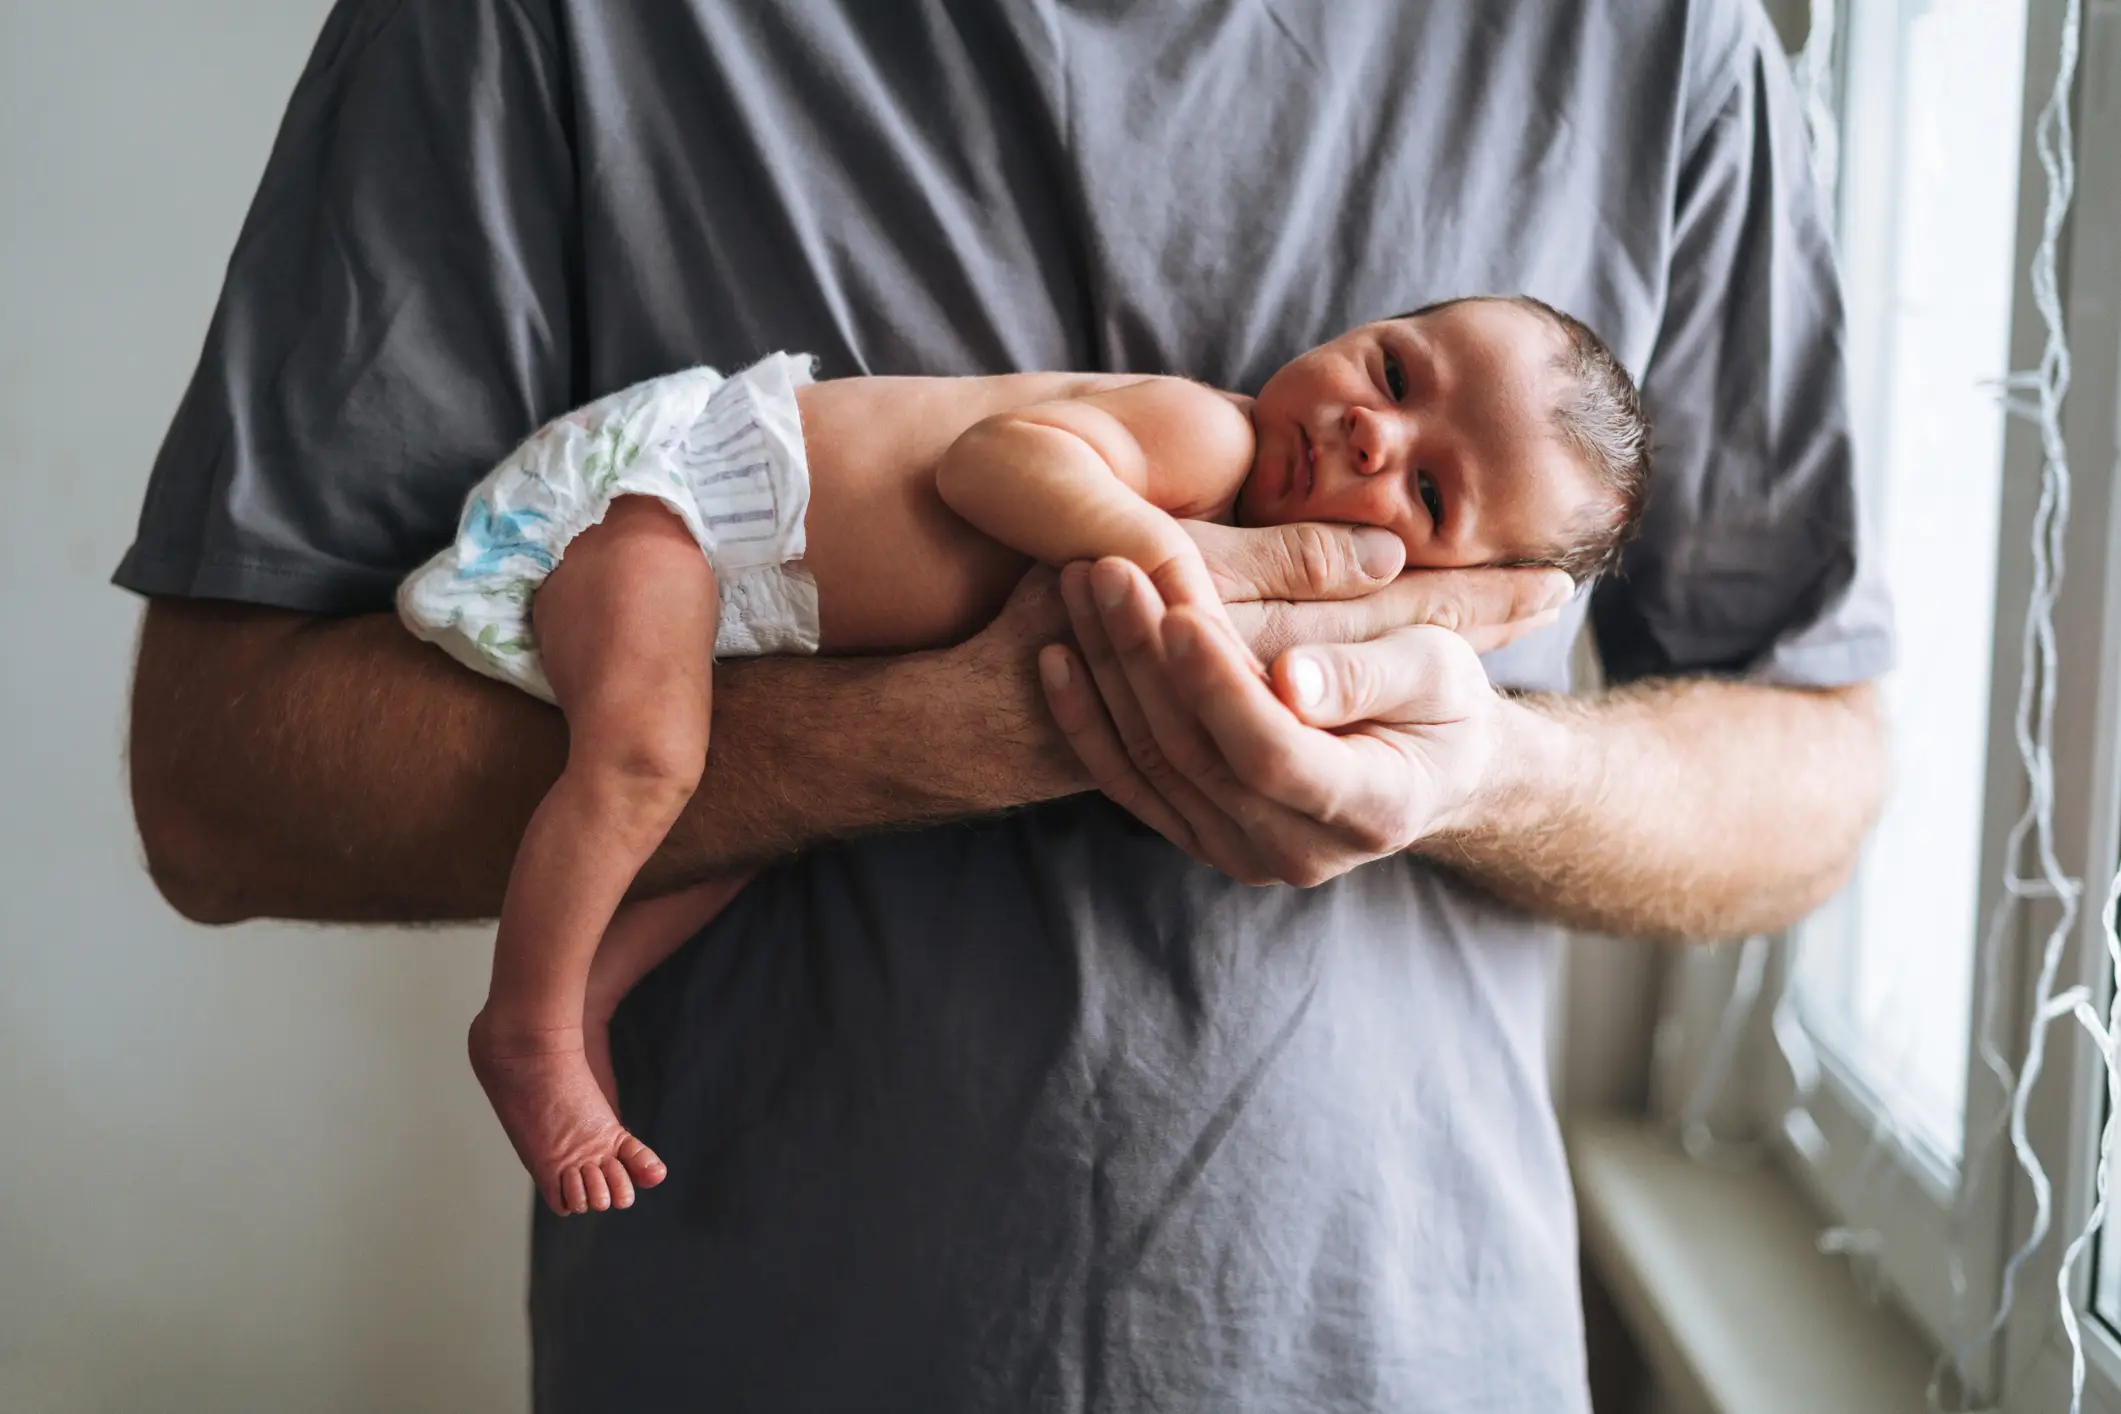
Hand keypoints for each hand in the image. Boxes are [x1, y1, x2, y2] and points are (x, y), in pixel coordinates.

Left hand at [1040, 540, 1573, 885]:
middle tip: (1107, 567)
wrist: (1431, 770)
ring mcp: (1240, 852)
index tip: (1178, 610)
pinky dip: (1087, 723)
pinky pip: (1131, 783)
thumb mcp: (1438, 672)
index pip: (1272, 753)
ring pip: (1154, 765)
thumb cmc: (1443, 702)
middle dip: (1146, 657)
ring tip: (1078, 585)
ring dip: (1108, 674)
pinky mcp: (1200, 834)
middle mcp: (1296, 850)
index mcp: (1369, 808)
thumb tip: (1292, 682)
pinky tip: (1055, 658)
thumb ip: (1368, 676)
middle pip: (1198, 755)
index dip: (1220, 686)